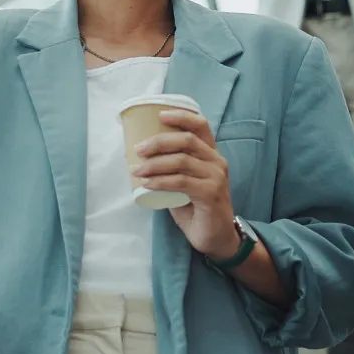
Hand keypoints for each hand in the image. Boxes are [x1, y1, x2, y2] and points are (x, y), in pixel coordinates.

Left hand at [135, 110, 238, 257]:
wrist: (217, 238)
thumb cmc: (197, 210)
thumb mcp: (184, 184)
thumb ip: (170, 170)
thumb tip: (138, 158)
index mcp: (211, 155)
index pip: (201, 126)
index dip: (182, 116)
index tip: (160, 115)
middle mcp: (217, 162)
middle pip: (187, 140)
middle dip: (159, 141)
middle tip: (138, 148)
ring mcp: (216, 178)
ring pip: (182, 161)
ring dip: (155, 164)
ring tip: (136, 169)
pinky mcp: (210, 194)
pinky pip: (181, 182)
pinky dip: (161, 181)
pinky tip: (147, 184)